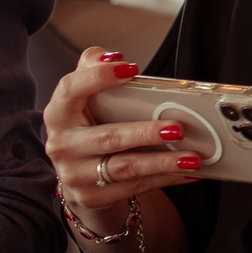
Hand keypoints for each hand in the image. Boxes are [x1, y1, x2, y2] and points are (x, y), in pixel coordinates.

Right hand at [41, 48, 200, 220]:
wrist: (80, 171)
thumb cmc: (90, 124)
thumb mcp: (86, 96)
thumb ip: (94, 68)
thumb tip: (113, 56)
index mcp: (59, 113)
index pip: (70, 90)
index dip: (98, 77)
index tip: (131, 68)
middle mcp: (62, 144)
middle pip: (108, 137)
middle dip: (145, 134)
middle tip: (178, 128)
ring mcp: (75, 174)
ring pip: (124, 168)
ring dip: (162, 162)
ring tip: (192, 157)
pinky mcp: (91, 196)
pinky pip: (134, 187)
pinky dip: (165, 178)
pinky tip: (189, 172)